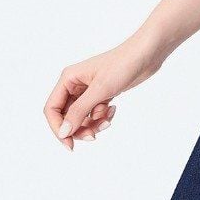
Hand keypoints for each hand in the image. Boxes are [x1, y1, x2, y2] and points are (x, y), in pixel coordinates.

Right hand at [43, 31, 165, 150]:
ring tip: (107, 120)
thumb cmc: (122, 66)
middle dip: (79, 129)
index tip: (70, 144)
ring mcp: (89, 91)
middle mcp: (75, 85)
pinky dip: (103, 117)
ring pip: (82, 118)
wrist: (146, 54)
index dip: (58, 128)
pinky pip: (95, 114)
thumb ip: (79, 112)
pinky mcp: (102, 95)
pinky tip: (113, 109)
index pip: (52, 109)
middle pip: (67, 116)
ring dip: (93, 124)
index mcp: (68, 79)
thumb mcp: (100, 90)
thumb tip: (63, 132)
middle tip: (93, 137)